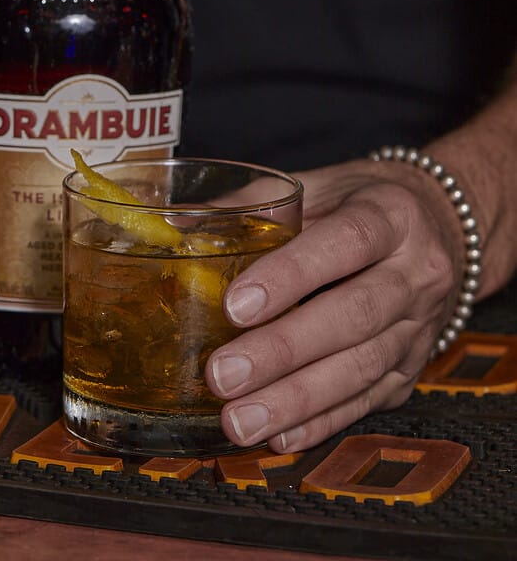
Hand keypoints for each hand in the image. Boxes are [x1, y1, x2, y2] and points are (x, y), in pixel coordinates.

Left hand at [204, 156, 465, 451]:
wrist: (441, 227)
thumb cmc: (360, 203)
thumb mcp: (318, 185)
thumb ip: (253, 206)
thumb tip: (178, 230)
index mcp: (391, 215)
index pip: (346, 242)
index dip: (291, 274)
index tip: (236, 304)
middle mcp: (415, 273)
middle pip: (353, 316)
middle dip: (284, 351)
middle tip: (223, 374)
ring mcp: (420, 327)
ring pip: (362, 368)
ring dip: (296, 399)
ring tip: (239, 418)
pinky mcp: (413, 370)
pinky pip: (369, 401)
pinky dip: (323, 421)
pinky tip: (280, 434)